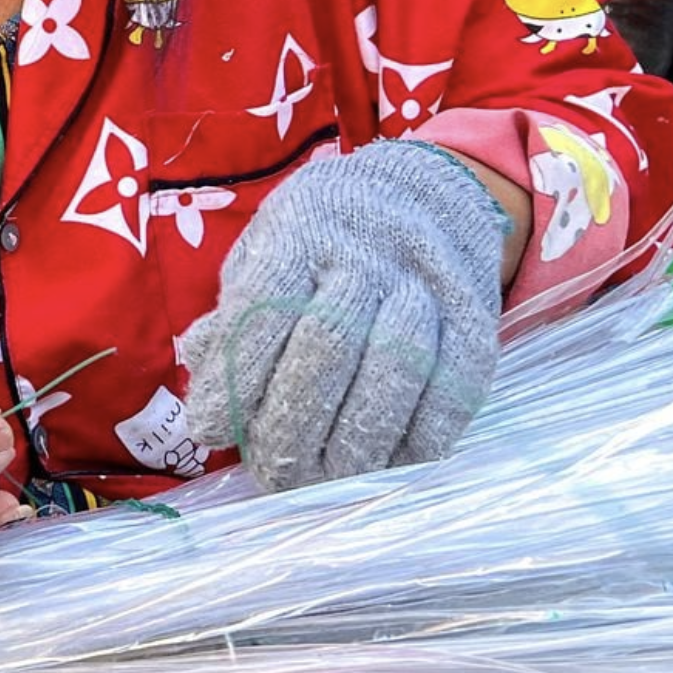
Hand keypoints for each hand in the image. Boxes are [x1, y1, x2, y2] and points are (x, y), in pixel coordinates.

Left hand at [179, 140, 507, 489]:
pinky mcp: (474, 321)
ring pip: (393, 371)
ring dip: (358, 441)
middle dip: (294, 423)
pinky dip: (419, 438)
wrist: (431, 195)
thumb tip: (198, 361)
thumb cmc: (327, 236)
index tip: (211, 429)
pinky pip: (452, 389)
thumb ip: (237, 307)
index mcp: (302, 232)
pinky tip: (390, 463)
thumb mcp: (268, 247)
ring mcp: (427, 286)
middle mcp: (365, 255)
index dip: (233, 377)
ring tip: (328, 477)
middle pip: (328, 346)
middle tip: (275, 472)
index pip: (262, 309)